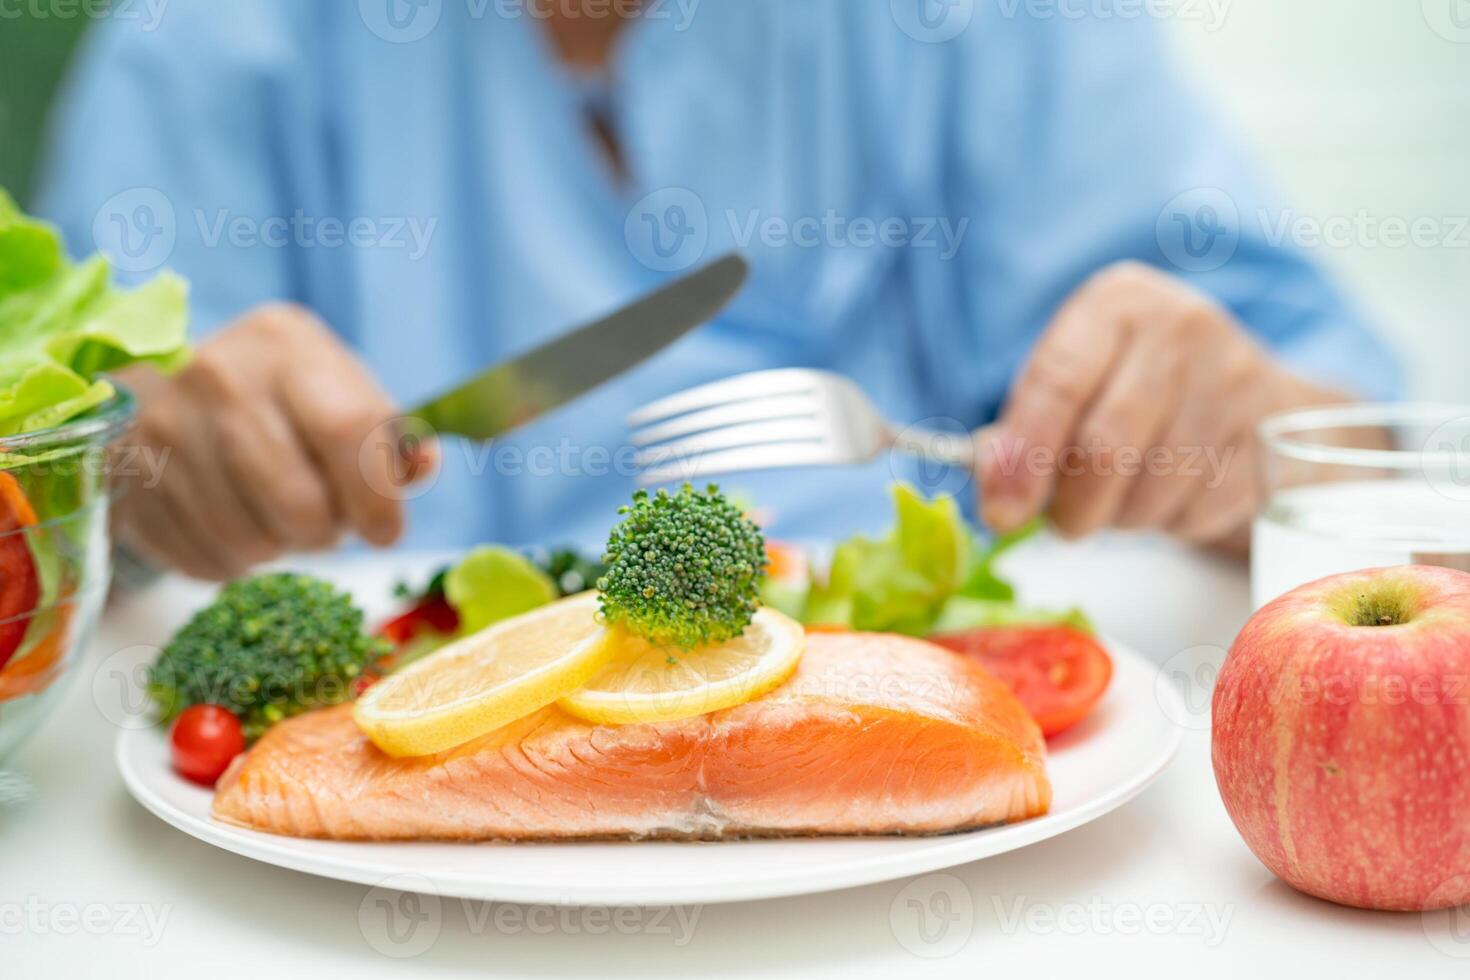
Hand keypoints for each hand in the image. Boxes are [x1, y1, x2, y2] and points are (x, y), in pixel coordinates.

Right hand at [113, 304, 433, 579]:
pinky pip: (201, 558)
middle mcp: (218, 373)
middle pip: (296, 499)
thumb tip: (421, 464)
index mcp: (286, 342)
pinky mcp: (128, 477)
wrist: (171, 387)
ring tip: (279, 522)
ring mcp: (163, 424)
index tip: (386, 531)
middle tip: (327, 527)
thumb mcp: (344, 395)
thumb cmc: (285, 400)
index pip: (348, 429)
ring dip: (278, 550)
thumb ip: (391, 439)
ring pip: (246, 540)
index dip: (376, 497)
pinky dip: (231, 562)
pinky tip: (234, 528)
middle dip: (326, 534)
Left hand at [975, 262, 1347, 549]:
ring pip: (1151, 491)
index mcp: (1116, 303)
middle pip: (1106, 448)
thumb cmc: (1132, 387)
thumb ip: (1020, 432)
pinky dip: (1167, 523)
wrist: (1249, 393)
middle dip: (1071, 506)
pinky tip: (1169, 492)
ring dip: (1120, 517)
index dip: (1024, 455)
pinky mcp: (1267, 440)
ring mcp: (1234, 381)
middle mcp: (1180, 328)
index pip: (1058, 383)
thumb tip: (996, 494)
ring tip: (1120, 496)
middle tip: (1061, 522)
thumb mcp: (1071, 382)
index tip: (1001, 511)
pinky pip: (1195, 512)